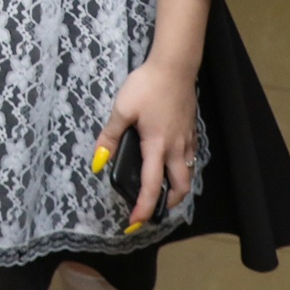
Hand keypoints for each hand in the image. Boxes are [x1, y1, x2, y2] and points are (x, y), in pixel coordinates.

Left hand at [93, 55, 200, 229]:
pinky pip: (190, 158)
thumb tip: (98, 161)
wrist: (175, 67)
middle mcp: (176, 149)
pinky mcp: (192, 131)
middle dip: (168, 204)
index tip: (134, 223)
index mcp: (157, 147)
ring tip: (162, 189)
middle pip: (180, 188)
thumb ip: (110, 136)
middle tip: (153, 209)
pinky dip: (182, 169)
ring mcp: (187, 140)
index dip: (144, 208)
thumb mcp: (122, 108)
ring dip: (177, 188)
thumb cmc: (146, 86)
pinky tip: (169, 161)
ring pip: (188, 174)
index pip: (152, 186)